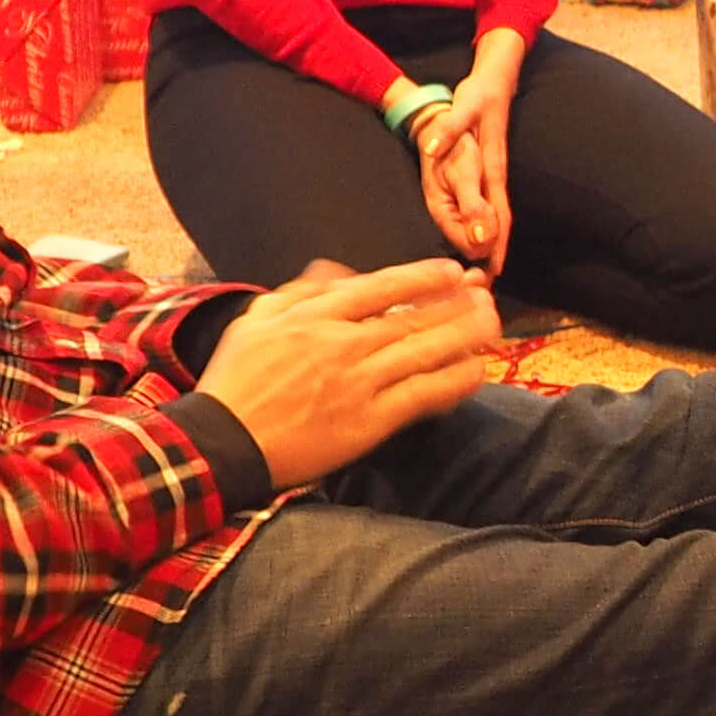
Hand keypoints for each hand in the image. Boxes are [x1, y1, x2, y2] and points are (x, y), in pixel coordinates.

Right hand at [192, 256, 506, 489]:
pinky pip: (420, 396)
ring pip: (424, 352)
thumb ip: (301, 292)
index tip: (453, 272)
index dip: (424, 277)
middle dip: (456, 302)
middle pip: (412, 316)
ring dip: (464, 335)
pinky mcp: (367, 423)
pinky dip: (452, 382)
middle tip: (486, 292)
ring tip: (493, 323)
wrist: (222, 443)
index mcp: (314, 316)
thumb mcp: (256, 321)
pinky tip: (475, 371)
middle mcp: (341, 344)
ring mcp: (358, 384)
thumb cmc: (235, 381)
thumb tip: (340, 273)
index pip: (382, 287)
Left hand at [415, 30, 523, 276]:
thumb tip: (432, 149)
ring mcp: (495, 175)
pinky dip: (491, 227)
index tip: (490, 270)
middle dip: (495, 252)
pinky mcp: (490, 171)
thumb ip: (448, 130)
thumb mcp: (462, 110)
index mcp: (490, 169)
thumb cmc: (478, 97)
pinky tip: (483, 237)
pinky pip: (492, 206)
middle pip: (501, 222)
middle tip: (487, 284)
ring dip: (493, 244)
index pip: (497, 214)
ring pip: (498, 217)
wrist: (496, 79)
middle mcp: (496, 176)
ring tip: (487, 271)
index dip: (493, 241)